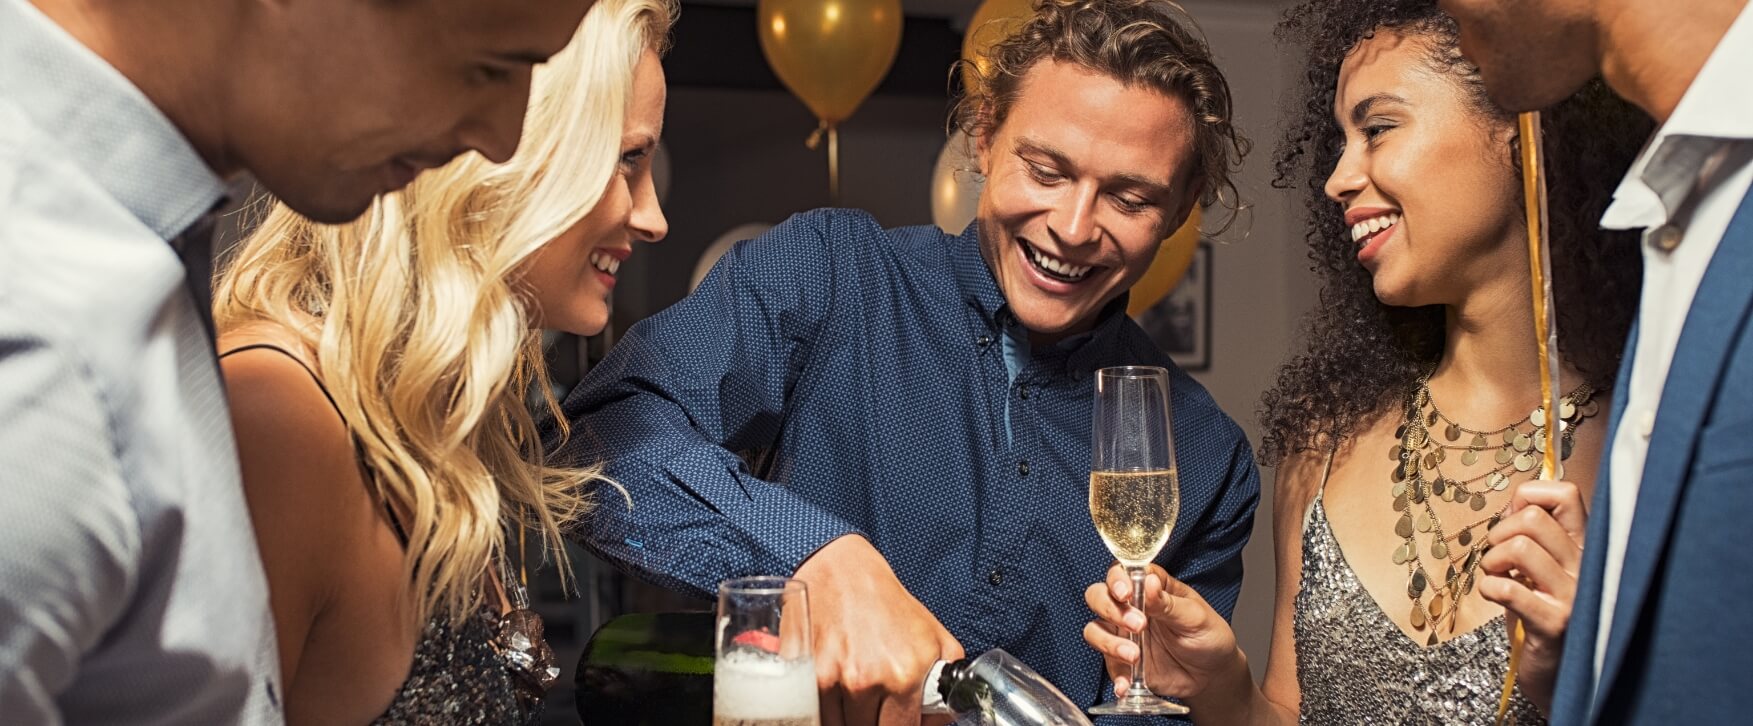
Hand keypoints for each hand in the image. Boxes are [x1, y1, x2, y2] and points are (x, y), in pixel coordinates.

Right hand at [793, 535, 963, 725]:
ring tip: (854, 699)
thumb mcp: (935, 638)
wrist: (842, 570)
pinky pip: (814, 715)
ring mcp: (831, 679)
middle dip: (874, 722)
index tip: (897, 718)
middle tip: (876, 706)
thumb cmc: (886, 603)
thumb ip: (946, 686)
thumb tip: (939, 720)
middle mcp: (866, 680)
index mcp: (904, 675)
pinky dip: (823, 712)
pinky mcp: (805, 674)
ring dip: (847, 719)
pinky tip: (833, 696)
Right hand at [1083, 563, 1241, 700]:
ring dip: (1109, 643)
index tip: (1125, 593)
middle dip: (1110, 610)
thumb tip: (1149, 581)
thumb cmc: (1208, 636)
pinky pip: (1107, 664)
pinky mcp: (1121, 660)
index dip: (1117, 579)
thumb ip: (1168, 602)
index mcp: (1149, 587)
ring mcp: (1123, 634)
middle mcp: (1131, 607)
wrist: (1212, 675)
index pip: (1121, 572)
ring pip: (1095, 630)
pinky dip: (1114, 675)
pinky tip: (1126, 684)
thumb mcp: (1195, 617)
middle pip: (1098, 596)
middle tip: (1137, 625)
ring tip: (1134, 656)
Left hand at [1478, 479, 1587, 714]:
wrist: (1563, 677)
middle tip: (1498, 557)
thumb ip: (1535, 533)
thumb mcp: (1545, 568)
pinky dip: (1489, 588)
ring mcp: (1574, 597)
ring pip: (1518, 548)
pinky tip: (1496, 596)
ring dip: (1492, 561)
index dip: (1528, 498)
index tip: (1514, 521)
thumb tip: (1515, 502)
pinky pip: (1508, 589)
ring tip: (1497, 578)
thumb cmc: (1545, 615)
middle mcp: (1587, 568)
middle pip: (1532, 518)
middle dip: (1499, 532)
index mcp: (1586, 548)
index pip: (1565, 494)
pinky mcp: (1554, 625)